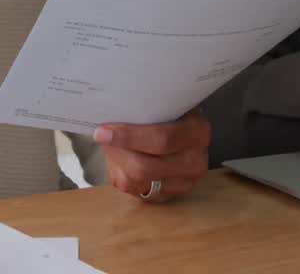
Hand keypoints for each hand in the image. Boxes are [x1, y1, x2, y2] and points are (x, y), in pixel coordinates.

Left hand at [93, 110, 210, 202]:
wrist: (182, 134)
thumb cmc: (169, 114)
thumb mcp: (166, 104)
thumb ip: (146, 108)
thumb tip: (111, 112)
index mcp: (197, 132)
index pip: (161, 140)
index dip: (128, 137)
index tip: (103, 131)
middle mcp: (195, 161)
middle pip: (144, 167)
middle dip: (117, 152)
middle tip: (102, 136)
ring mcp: (183, 183)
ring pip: (135, 180)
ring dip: (116, 162)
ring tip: (112, 145)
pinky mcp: (168, 196)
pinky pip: (133, 190)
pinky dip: (120, 174)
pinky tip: (120, 160)